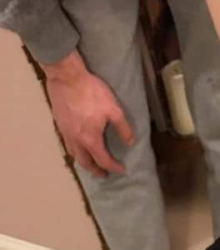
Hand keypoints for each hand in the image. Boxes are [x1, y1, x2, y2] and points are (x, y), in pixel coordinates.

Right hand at [42, 51, 133, 177]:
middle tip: (104, 174)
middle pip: (85, 163)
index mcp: (90, 139)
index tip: (121, 169)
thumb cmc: (91, 92)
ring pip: (74, 155)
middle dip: (96, 170)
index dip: (114, 167)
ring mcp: (65, 133)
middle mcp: (76, 141)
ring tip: (91, 163)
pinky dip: (75, 151)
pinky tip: (79, 146)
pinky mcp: (59, 124)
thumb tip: (130, 141)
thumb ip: (123, 128)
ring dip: (84, 162)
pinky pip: (67, 144)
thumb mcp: (114, 109)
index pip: (103, 160)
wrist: (66, 76)